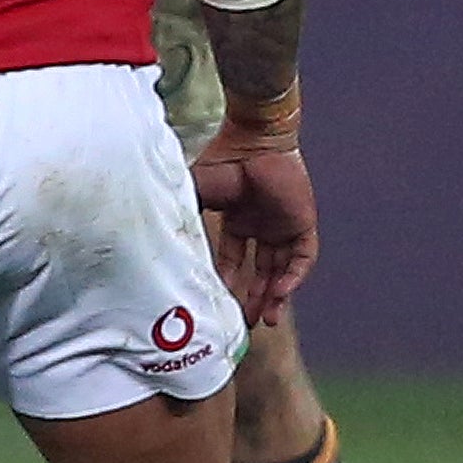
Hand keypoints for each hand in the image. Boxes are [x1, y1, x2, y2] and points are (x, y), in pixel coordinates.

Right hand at [194, 137, 319, 328]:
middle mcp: (262, 226)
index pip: (234, 259)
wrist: (254, 139)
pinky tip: (280, 292)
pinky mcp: (303, 223)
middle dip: (252, 297)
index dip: (227, 281)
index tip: (218, 303)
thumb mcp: (195, 194)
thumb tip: (160, 243)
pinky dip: (293, 277)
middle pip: (260, 271)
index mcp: (238, 220)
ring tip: (266, 319)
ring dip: (275, 295)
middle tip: (244, 323)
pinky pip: (302, 258)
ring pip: (283, 270)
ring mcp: (283, 226)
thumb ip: (183, 215)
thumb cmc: (222, 160)